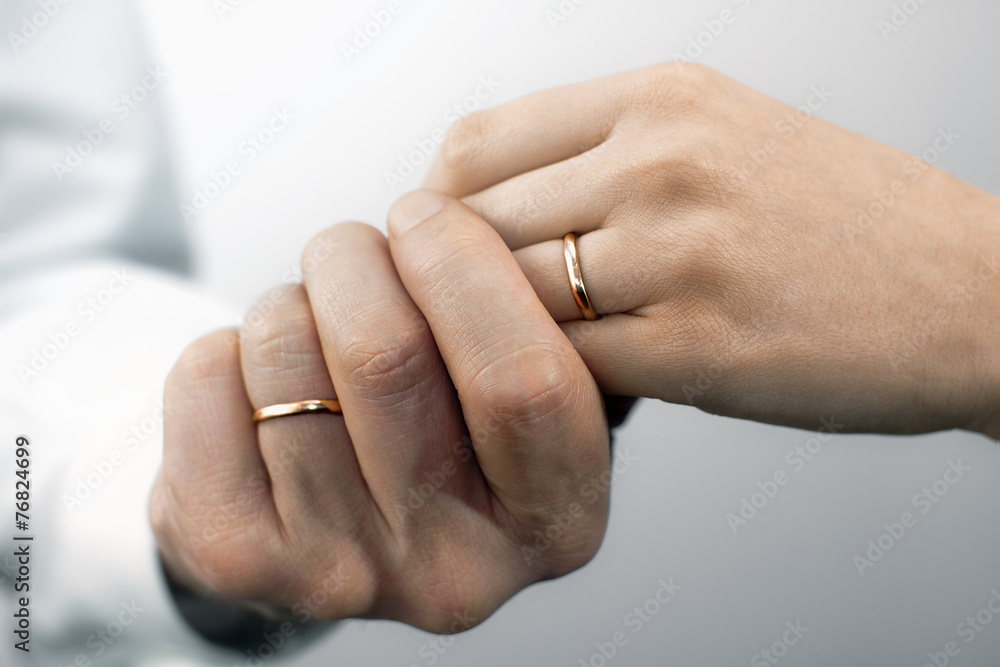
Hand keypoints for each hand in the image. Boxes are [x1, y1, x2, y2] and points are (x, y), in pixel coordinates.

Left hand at [150, 193, 609, 631]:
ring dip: (293, 300)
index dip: (463, 266)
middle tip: (358, 249)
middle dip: (356, 257)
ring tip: (317, 328)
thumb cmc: (449, 424)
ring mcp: (343, 574)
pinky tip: (265, 385)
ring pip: (284, 351)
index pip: (519, 381)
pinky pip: (205, 378)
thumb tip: (449, 207)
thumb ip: (522, 308)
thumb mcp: (530, 374)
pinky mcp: (241, 556)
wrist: (347, 518)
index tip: (426, 213)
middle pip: (382, 353)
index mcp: (556, 517)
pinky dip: (224, 346)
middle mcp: (457, 569)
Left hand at [424, 62, 999, 437]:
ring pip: (507, 301)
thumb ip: (605, 153)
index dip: (439, 207)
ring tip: (532, 353)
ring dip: (502, 337)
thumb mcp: (723, 134)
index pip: (476, 145)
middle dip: (457, 283)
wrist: (972, 293)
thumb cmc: (844, 221)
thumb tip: (485, 206)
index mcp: (661, 99)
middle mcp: (662, 161)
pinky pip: (565, 368)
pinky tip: (590, 383)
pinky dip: (558, 383)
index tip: (444, 250)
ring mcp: (678, 255)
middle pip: (473, 225)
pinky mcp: (698, 350)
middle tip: (469, 319)